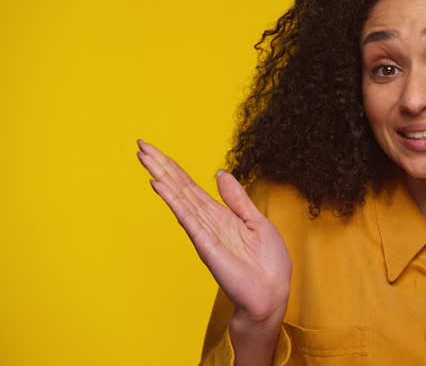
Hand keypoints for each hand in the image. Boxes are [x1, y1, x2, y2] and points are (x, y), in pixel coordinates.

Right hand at [136, 140, 291, 324]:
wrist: (272, 293)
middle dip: (161, 166)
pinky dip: (174, 201)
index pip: (190, 186)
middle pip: (180, 188)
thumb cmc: (267, 264)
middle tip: (140, 146)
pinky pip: (188, 219)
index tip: (155, 150)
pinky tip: (160, 186)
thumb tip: (220, 173)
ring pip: (180, 198)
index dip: (174, 167)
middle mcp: (206, 222)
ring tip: (145, 158)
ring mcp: (204, 233)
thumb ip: (237, 198)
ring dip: (162, 177)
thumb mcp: (256, 221)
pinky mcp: (206, 245)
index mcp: (219, 215)